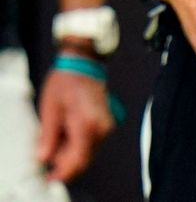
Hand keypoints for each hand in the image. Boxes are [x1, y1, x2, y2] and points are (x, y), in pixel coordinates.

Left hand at [35, 67, 114, 182]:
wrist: (84, 64)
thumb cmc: (66, 82)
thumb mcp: (50, 109)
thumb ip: (48, 136)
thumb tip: (43, 158)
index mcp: (88, 124)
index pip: (77, 160)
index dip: (62, 172)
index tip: (50, 177)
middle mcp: (102, 128)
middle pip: (83, 159)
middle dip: (63, 160)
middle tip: (48, 147)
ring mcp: (107, 126)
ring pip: (87, 152)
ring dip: (69, 151)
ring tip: (57, 132)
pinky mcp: (106, 124)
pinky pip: (91, 143)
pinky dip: (76, 143)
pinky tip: (67, 129)